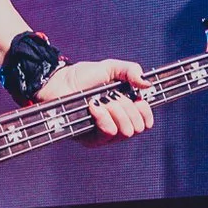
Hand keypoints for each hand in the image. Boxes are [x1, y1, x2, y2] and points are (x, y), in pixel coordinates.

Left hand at [38, 59, 153, 142]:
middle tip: (112, 96)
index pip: (146, 122)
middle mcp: (117, 125)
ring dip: (115, 111)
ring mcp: (104, 134)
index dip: (146, 112)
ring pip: (125, 131)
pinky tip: (93, 106)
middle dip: (127, 108)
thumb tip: (147, 84)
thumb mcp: (110, 68)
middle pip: (137, 127)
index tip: (138, 99)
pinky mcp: (91, 140)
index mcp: (125, 111)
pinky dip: (103, 116)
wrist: (59, 82)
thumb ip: (130, 70)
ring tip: (101, 100)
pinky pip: (108, 132)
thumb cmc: (83, 76)